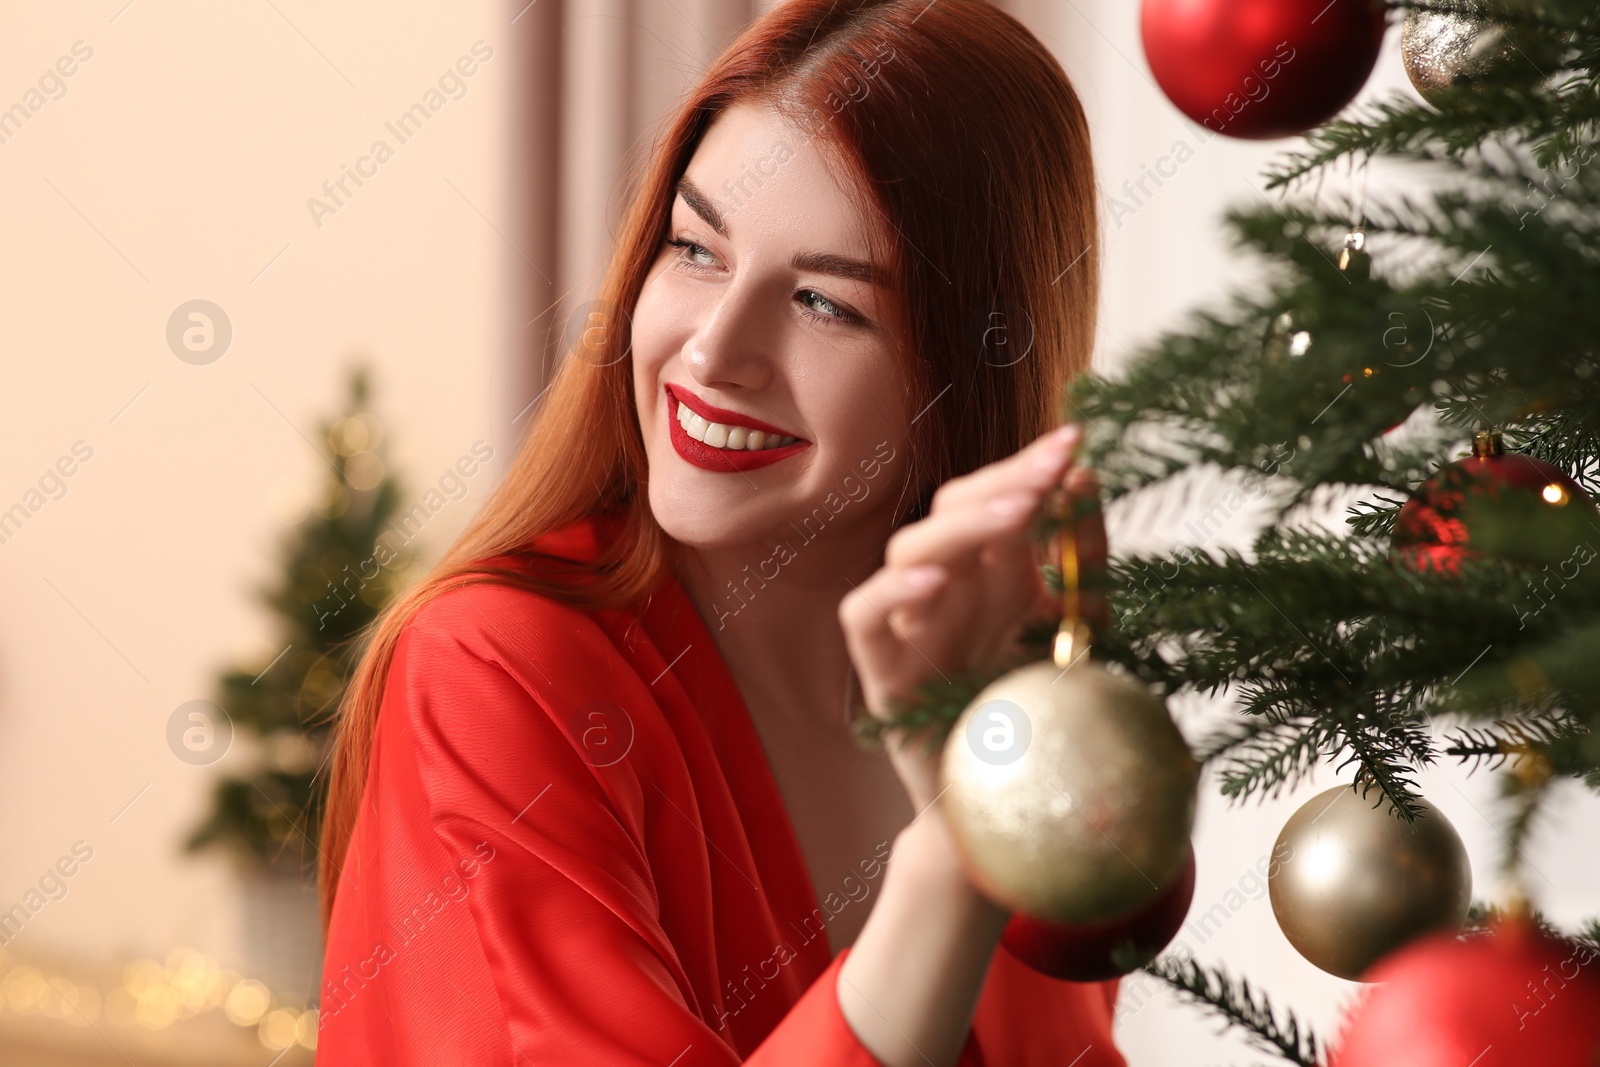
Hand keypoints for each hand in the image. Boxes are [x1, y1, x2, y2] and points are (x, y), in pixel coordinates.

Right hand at [839, 424, 1089, 811]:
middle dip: (1002, 481)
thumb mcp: (1079, 631)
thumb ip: (1081, 560)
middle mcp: (943, 590)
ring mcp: (907, 626)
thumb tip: (1085, 477)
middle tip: (1050, 467)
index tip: (1076, 441)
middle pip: (950, 510)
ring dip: (962, 525)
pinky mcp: (879, 673)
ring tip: (1018, 509)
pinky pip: (863, 615)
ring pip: (906, 548)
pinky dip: (891, 589)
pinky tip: (935, 576)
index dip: (1029, 467)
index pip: (995, 499)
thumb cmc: (1039, 720)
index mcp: (989, 575)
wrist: (1010, 812)